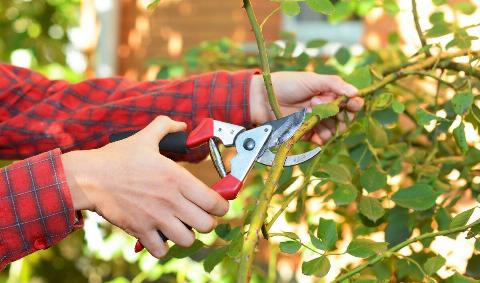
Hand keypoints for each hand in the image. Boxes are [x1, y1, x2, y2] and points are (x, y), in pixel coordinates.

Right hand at [61, 116, 228, 257]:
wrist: (89, 177)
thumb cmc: (118, 158)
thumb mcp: (145, 137)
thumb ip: (166, 126)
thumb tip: (181, 124)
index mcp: (177, 178)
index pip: (214, 202)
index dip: (221, 206)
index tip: (217, 205)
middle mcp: (171, 201)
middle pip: (206, 225)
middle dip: (207, 222)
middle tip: (199, 216)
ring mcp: (156, 218)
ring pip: (187, 240)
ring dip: (186, 235)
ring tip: (181, 226)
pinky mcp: (140, 231)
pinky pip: (161, 251)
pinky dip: (163, 247)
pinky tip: (160, 235)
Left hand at [249, 72, 363, 143]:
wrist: (262, 98)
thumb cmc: (286, 84)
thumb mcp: (312, 79)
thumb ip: (334, 84)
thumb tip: (356, 92)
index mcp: (328, 93)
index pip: (349, 102)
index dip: (354, 104)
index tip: (354, 103)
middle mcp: (324, 108)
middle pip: (344, 118)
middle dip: (340, 114)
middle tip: (324, 106)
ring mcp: (315, 121)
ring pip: (333, 130)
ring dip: (329, 125)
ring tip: (312, 113)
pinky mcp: (306, 133)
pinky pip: (320, 139)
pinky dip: (321, 138)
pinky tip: (316, 133)